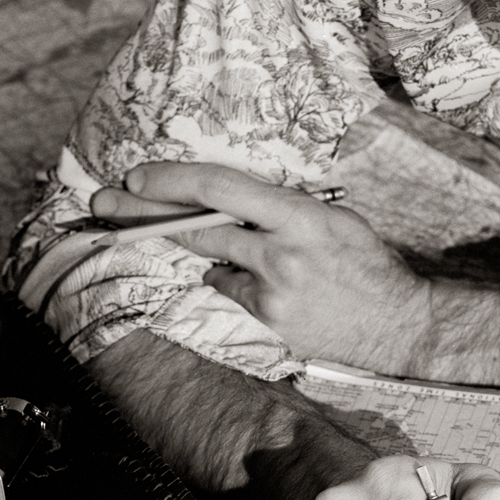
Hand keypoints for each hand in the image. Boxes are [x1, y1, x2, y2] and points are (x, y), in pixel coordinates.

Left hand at [94, 162, 437, 375]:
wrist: (397, 323)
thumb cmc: (366, 262)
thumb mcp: (332, 218)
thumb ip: (282, 207)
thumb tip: (230, 198)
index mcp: (299, 215)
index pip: (221, 188)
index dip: (173, 180)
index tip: (136, 176)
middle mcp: (280, 250)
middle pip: (198, 225)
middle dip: (144, 213)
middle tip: (103, 203)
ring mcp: (271, 289)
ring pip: (211, 258)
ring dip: (195, 244)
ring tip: (177, 235)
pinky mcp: (268, 318)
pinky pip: (230, 288)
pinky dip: (232, 278)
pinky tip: (258, 278)